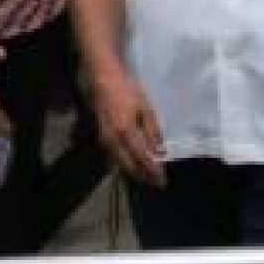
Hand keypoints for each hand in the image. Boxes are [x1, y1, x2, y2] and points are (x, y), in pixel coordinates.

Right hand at [92, 68, 165, 186]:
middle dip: (143, 176)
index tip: (162, 181)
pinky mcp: (101, 138)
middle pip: (128, 166)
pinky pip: (113, 157)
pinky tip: (133, 164)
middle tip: (156, 182)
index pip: (142, 158)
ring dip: (133, 171)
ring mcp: (104, 141)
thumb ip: (152, 130)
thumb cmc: (128, 91)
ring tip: (147, 176)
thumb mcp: (145, 108)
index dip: (152, 171)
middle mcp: (113, 141)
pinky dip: (124, 164)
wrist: (103, 81)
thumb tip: (160, 150)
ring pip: (119, 164)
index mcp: (126, 132)